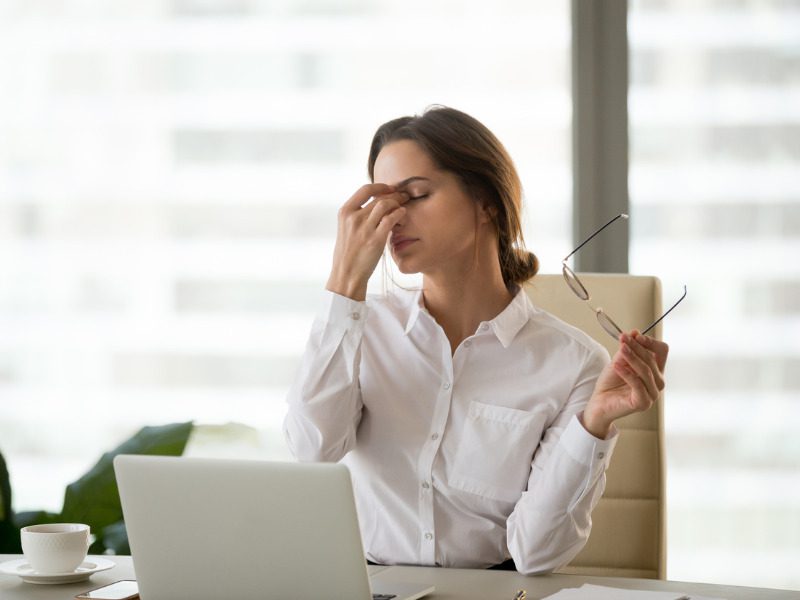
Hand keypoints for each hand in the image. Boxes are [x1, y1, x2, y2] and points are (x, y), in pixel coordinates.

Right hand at [326, 183, 408, 300]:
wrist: (346, 274)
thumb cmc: (348, 253)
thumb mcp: (346, 229)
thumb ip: (356, 215)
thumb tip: (373, 204)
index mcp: (345, 212)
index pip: (364, 190)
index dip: (380, 186)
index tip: (389, 188)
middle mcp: (353, 218)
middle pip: (379, 197)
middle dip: (394, 195)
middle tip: (404, 196)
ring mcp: (364, 228)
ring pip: (386, 205)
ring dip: (398, 203)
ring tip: (404, 206)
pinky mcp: (375, 240)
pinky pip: (391, 219)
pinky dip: (399, 214)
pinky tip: (402, 215)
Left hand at [583, 330, 668, 438]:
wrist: (599, 402)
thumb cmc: (611, 383)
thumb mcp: (619, 361)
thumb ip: (627, 349)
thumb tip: (635, 332)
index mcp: (655, 370)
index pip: (662, 351)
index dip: (650, 342)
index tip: (635, 336)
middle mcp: (657, 382)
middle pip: (652, 360)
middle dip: (636, 347)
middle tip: (623, 338)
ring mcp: (652, 394)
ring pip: (646, 371)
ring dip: (632, 357)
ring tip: (620, 349)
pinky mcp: (643, 403)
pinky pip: (637, 384)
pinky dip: (627, 373)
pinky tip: (616, 365)